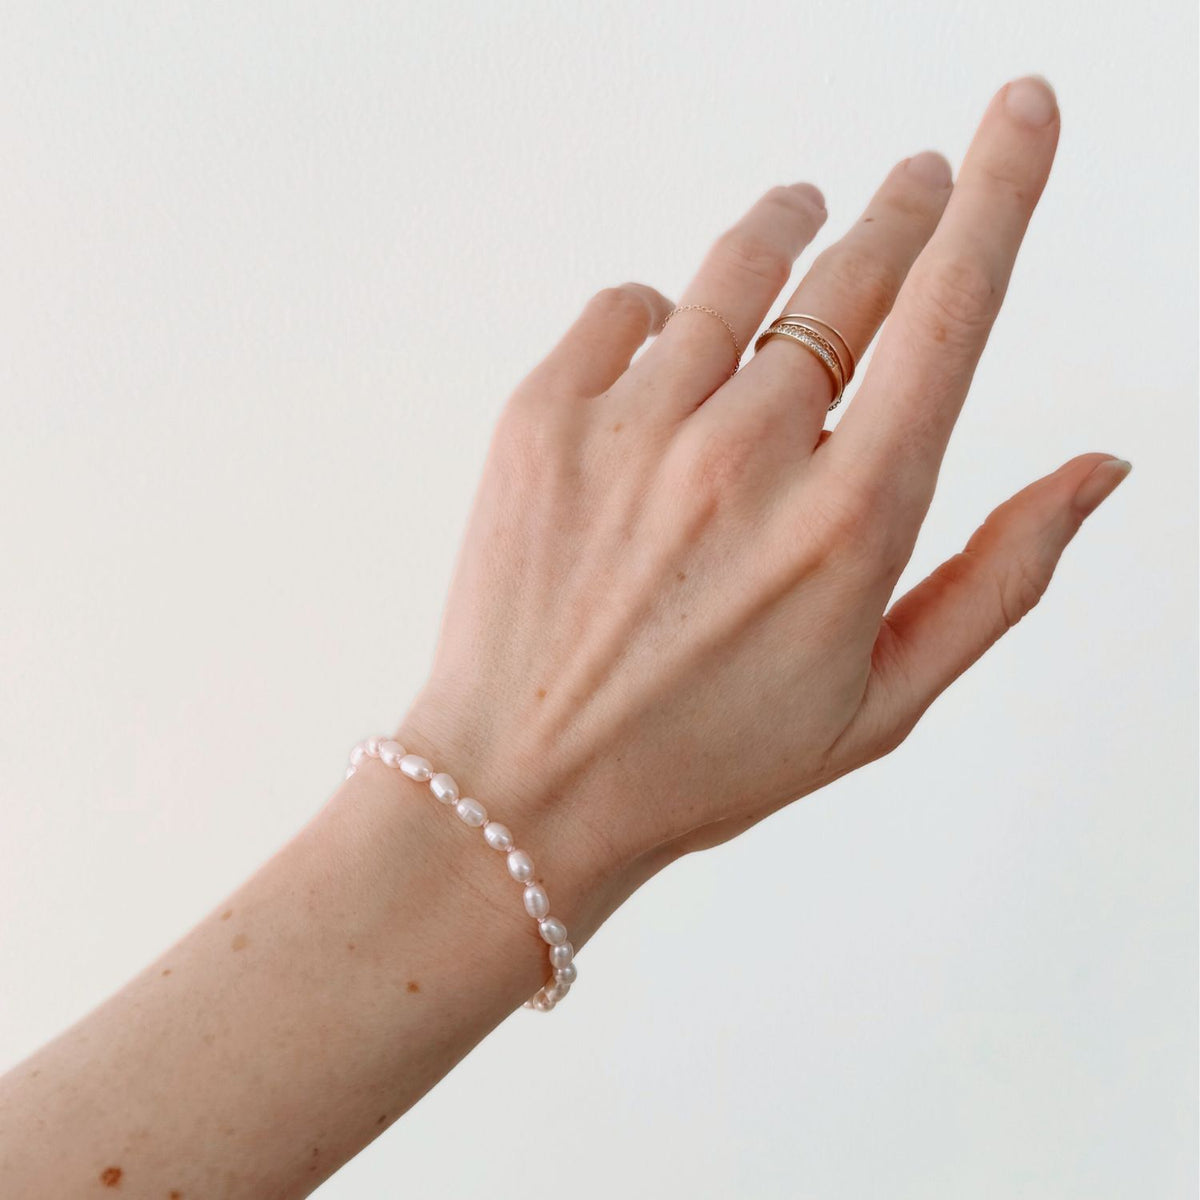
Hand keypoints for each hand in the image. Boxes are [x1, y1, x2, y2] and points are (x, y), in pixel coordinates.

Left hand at [396, 76, 1127, 930]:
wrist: (525, 787)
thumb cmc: (706, 758)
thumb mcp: (880, 701)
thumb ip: (999, 579)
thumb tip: (1097, 470)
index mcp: (849, 519)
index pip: (950, 315)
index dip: (998, 197)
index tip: (1016, 116)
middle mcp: (747, 451)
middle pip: (850, 273)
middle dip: (898, 209)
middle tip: (915, 177)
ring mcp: (636, 425)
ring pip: (735, 267)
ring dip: (785, 227)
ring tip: (802, 212)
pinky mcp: (543, 419)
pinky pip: (622, 307)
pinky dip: (658, 309)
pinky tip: (668, 336)